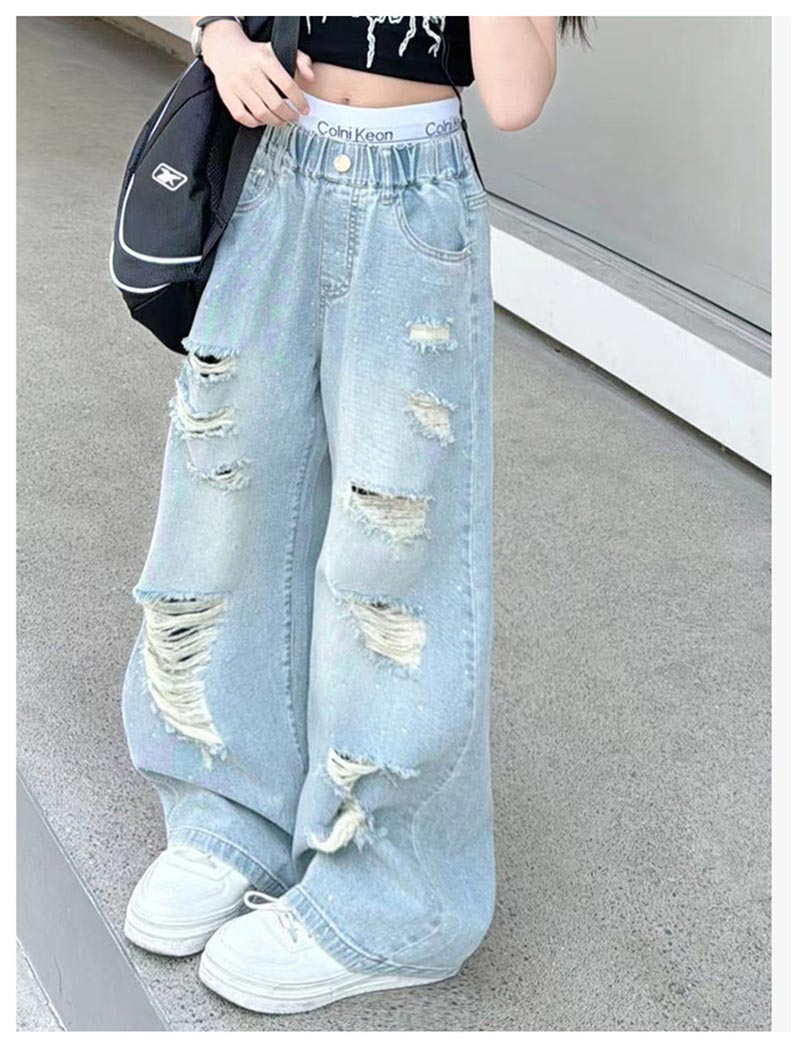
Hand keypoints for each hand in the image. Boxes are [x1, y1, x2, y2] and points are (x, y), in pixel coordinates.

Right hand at [200, 20, 315, 127]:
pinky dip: (255, 122)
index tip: (304, 110)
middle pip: (276, 103)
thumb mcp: (278, 49)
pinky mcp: (227, 95)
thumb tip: (311, 78)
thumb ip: (300, 60)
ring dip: (275, 121)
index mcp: (265, 59)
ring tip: (281, 120)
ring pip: (261, 113)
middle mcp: (250, 72)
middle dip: (289, 115)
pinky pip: (243, 117)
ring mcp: (237, 85)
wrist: (225, 49)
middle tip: (294, 117)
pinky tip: (262, 120)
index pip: (288, 85)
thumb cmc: (256, 54)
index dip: (299, 101)